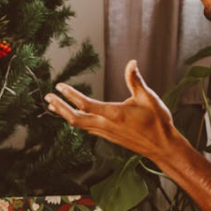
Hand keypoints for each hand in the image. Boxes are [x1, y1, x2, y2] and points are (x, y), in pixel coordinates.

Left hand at [44, 60, 179, 162]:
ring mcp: (106, 133)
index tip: (59, 86)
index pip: (86, 104)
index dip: (70, 95)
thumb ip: (136, 81)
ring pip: (79, 125)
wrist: (162, 146)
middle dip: (60, 107)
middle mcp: (106, 125)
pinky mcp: (108, 137)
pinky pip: (87, 128)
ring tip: (53, 105)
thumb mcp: (149, 98)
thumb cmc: (157, 121)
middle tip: (48, 97)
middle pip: (75, 118)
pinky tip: (72, 115)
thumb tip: (131, 63)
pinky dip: (76, 120)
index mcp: (114, 114)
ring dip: (65, 114)